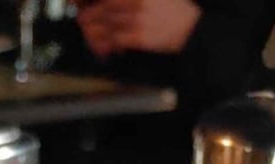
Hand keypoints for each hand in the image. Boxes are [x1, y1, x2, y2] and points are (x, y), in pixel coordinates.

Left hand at [79, 0, 200, 56]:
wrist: (192, 29)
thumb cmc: (173, 12)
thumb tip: (110, 3)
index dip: (92, 2)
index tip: (83, 5)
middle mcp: (135, 3)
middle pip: (103, 9)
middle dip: (89, 16)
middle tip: (83, 21)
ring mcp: (137, 19)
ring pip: (106, 25)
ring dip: (96, 32)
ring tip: (92, 36)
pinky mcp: (139, 36)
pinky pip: (115, 40)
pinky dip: (108, 44)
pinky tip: (106, 47)